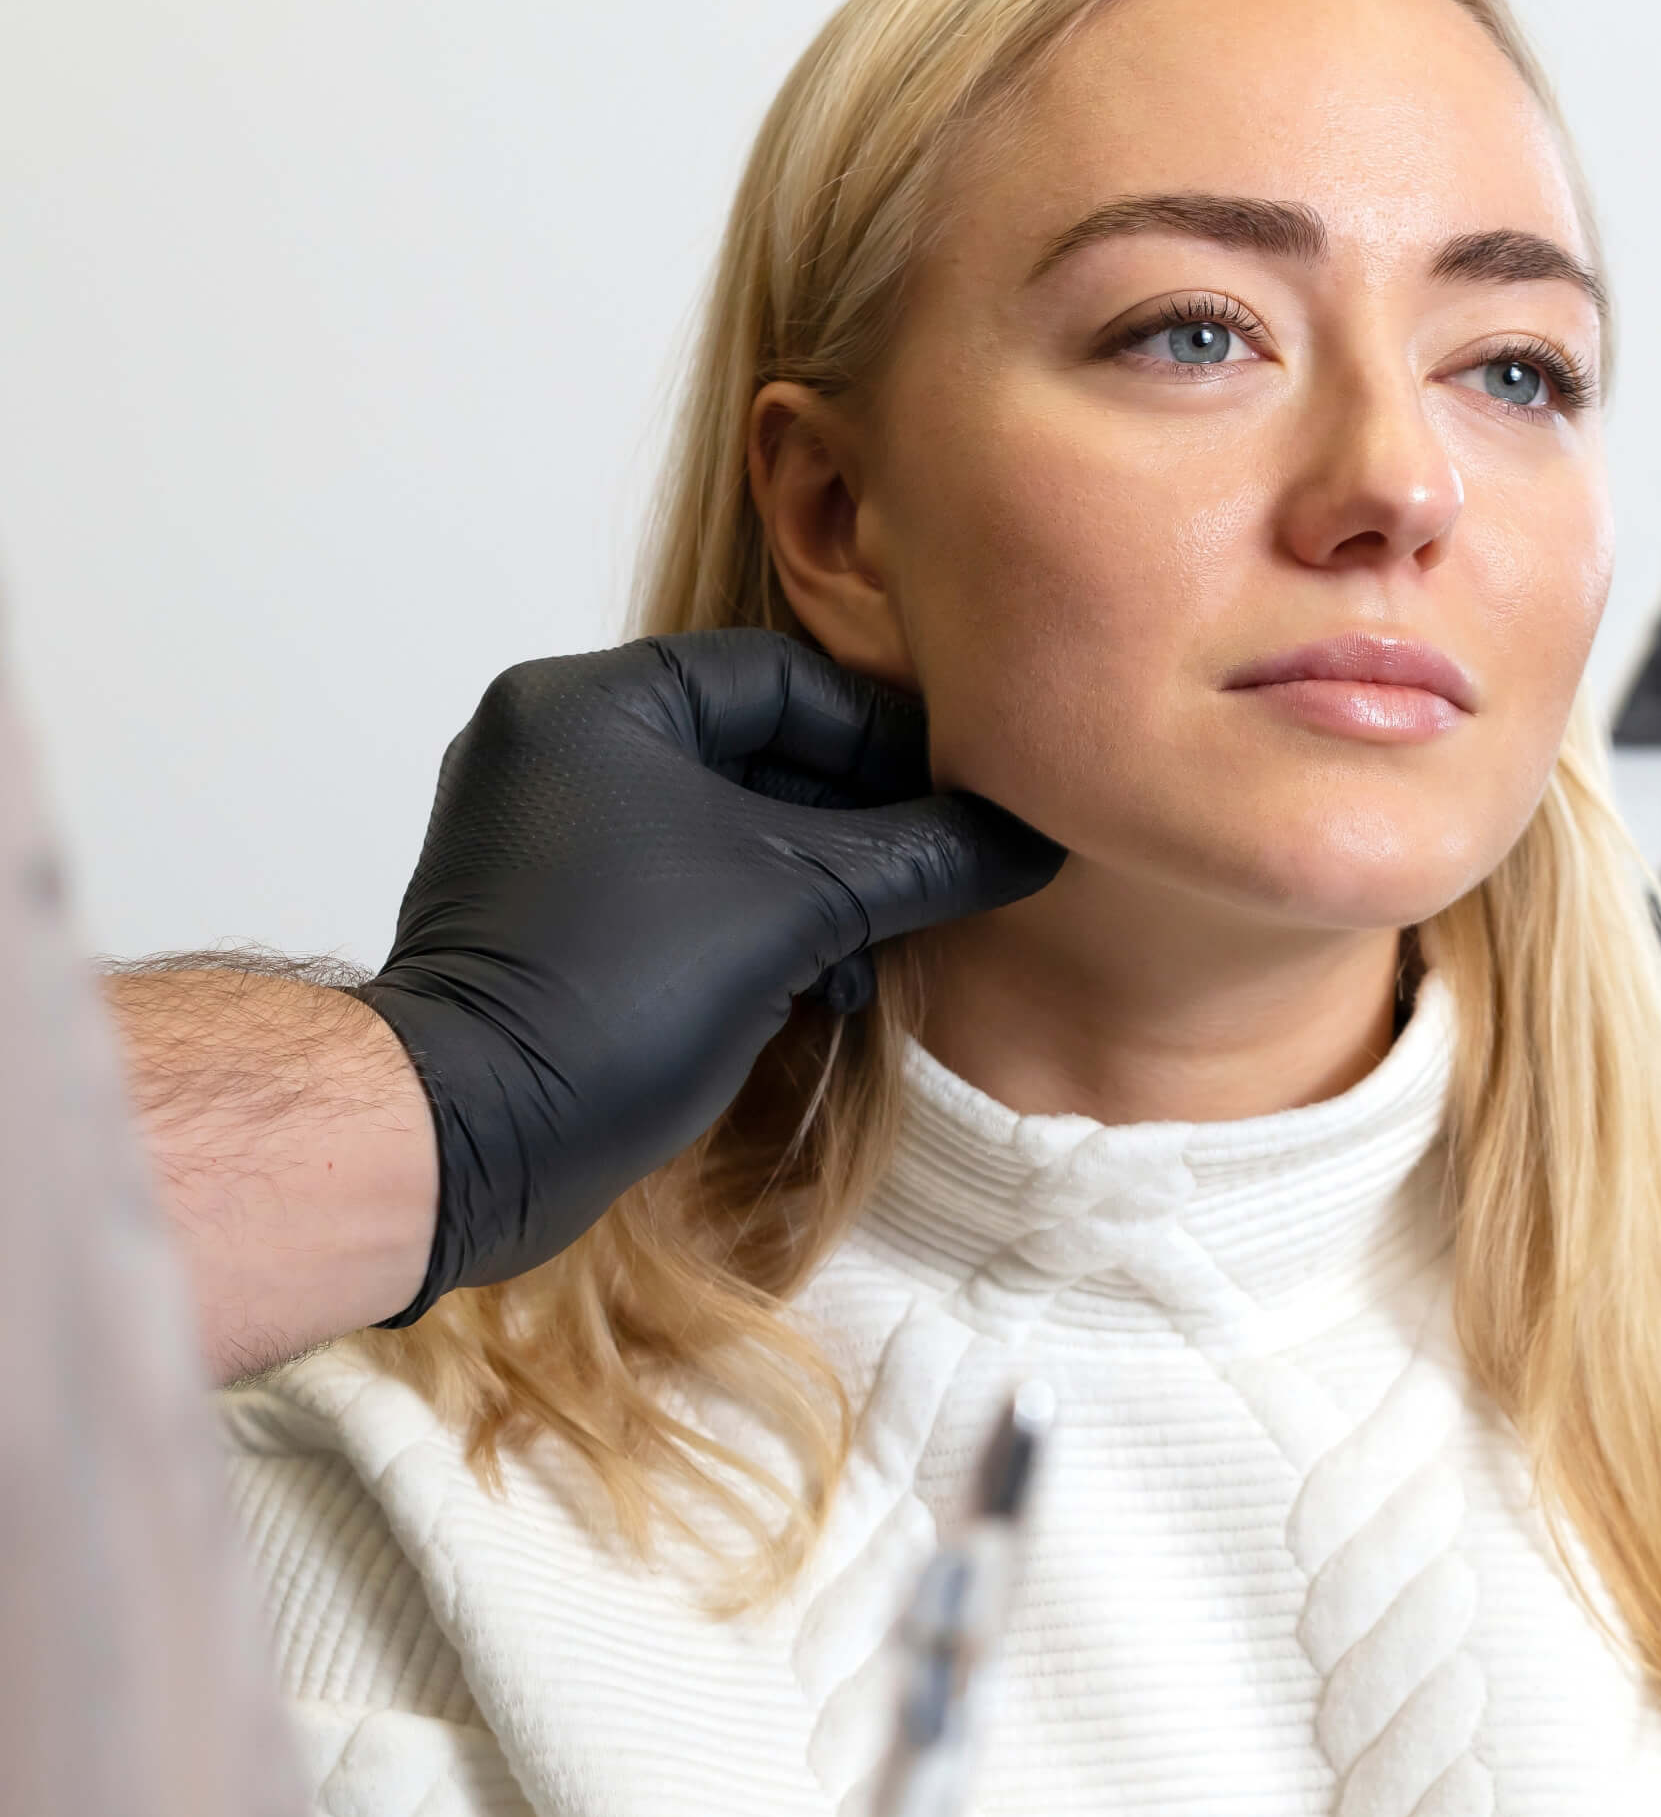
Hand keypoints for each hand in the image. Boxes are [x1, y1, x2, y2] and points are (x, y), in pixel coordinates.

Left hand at [359, 630, 1062, 1321]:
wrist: (466, 1138)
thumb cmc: (626, 987)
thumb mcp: (800, 906)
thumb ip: (925, 858)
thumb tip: (1039, 835)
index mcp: (595, 702)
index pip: (783, 677)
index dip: (889, 735)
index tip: (970, 795)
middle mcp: (556, 743)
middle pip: (756, 749)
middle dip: (860, 822)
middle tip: (943, 873)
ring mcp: (542, 832)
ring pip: (725, 825)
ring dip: (819, 882)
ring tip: (885, 949)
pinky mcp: (546, 913)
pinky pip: (681, 884)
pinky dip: (758, 918)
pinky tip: (823, 984)